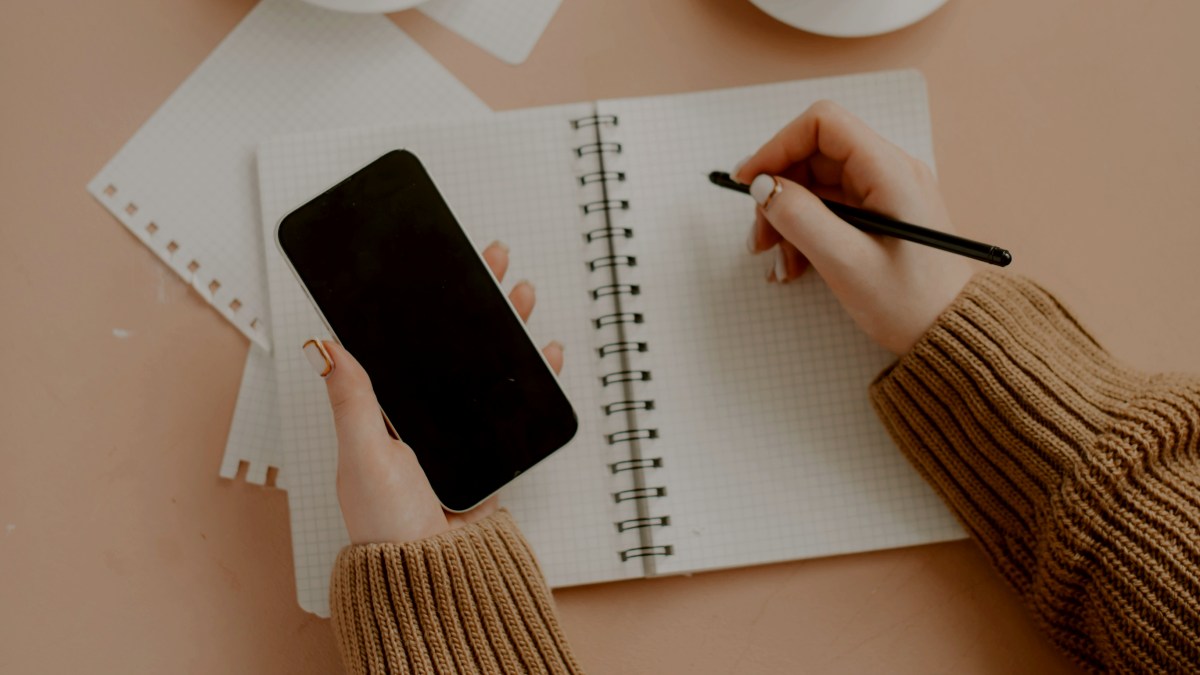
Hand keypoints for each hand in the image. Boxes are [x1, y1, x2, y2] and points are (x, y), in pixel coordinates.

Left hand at [303, 241, 563, 544]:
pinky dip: (537, 377)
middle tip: (494, 262)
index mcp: (388, 408)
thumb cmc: (386, 525)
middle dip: (477, 300)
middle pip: (455, 343)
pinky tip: (546, 354)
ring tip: (522, 296)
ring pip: (491, 365)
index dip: (427, 300)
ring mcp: (462, 429)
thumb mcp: (364, 454)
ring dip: (510, 328)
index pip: (409, 340)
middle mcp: (426, 413)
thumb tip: (325, 347)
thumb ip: (353, 400)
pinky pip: (518, 404)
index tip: (440, 264)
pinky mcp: (492, 448)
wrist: (437, 578)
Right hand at [734, 100, 974, 354]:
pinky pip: (827, 210)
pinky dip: (803, 233)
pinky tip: (795, 267)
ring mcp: (882, 194)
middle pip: (812, 156)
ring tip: (778, 265)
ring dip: (786, 220)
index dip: (777, 146)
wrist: (952, 335)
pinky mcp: (876, 217)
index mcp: (889, 171)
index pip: (822, 124)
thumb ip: (800, 218)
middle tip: (759, 240)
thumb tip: (762, 186)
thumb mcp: (847, 263)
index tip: (749, 182)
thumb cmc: (911, 303)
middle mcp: (887, 172)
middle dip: (777, 193)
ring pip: (814, 185)